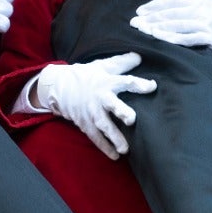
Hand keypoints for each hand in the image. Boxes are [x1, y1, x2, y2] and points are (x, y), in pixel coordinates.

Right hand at [35, 53, 157, 159]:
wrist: (59, 86)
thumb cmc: (86, 75)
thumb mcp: (103, 66)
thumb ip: (122, 63)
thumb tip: (141, 55)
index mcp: (107, 82)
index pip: (126, 82)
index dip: (139, 84)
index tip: (153, 86)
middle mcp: (100, 98)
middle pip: (111, 105)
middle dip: (121, 111)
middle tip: (132, 120)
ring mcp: (91, 112)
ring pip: (103, 126)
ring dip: (114, 138)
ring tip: (125, 150)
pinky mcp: (85, 124)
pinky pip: (95, 138)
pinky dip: (104, 147)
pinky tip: (115, 157)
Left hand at [129, 0, 211, 69]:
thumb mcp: (203, 0)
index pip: (172, 0)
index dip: (155, 5)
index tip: (139, 11)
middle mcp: (202, 9)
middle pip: (172, 13)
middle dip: (152, 17)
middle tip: (135, 22)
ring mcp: (206, 24)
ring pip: (179, 25)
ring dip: (160, 28)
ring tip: (144, 30)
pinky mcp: (210, 38)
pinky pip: (188, 39)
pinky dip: (174, 38)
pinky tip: (161, 39)